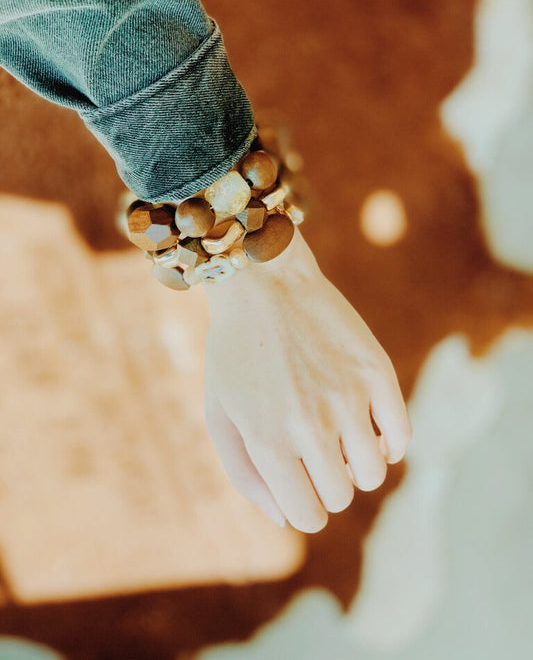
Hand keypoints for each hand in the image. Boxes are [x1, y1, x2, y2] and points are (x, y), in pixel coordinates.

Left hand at [203, 227, 411, 532]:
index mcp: (267, 442)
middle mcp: (311, 425)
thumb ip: (246, 476)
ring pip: (375, 473)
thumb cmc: (236, 355)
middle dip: (327, 484)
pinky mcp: (376, 371)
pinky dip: (389, 441)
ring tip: (339, 437)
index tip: (301, 490)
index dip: (306, 510)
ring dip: (358, 465)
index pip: (307, 516)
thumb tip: (286, 519)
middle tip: (313, 452)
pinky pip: (402, 436)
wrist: (264, 284)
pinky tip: (368, 425)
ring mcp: (348, 396)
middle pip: (342, 496)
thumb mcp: (221, 416)